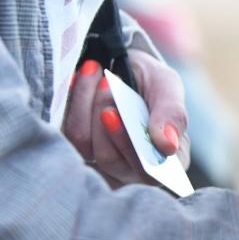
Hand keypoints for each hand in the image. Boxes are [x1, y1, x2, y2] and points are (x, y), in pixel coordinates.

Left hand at [62, 52, 189, 188]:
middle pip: (109, 159)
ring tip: (97, 74)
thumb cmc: (151, 82)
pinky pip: (65, 132)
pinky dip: (72, 101)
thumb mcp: (167, 87)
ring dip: (86, 102)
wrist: (122, 66)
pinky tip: (81, 81)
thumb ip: (173, 115)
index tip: (110, 112)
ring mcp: (102, 162)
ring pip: (83, 144)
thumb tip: (169, 146)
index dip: (126, 145)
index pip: (146, 172)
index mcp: (164, 164)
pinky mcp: (76, 150)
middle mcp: (133, 171)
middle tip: (108, 81)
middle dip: (103, 113)